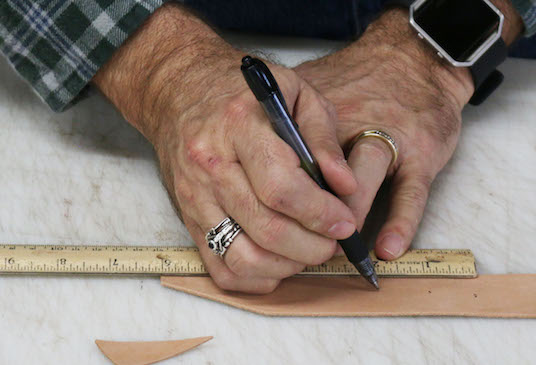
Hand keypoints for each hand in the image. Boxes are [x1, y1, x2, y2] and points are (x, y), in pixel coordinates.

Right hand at [93, 4, 357, 292]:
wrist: (180, 91)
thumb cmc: (244, 92)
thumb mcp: (297, 91)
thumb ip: (324, 138)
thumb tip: (347, 187)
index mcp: (240, 126)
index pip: (281, 188)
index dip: (320, 214)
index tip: (346, 223)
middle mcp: (210, 164)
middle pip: (267, 229)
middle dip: (313, 246)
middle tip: (336, 242)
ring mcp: (194, 196)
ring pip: (243, 257)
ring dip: (287, 266)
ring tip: (310, 252)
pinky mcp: (188, 219)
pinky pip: (220, 267)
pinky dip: (255, 277)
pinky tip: (279, 262)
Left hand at [295, 9, 477, 259]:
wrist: (414, 58)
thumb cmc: (358, 82)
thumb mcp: (310, 92)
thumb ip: (284, 126)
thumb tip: (256, 175)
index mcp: (311, 112)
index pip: (280, 163)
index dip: (273, 205)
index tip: (270, 229)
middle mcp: (345, 124)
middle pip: (315, 178)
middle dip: (305, 222)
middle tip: (302, 247)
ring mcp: (386, 137)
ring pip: (359, 187)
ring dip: (345, 221)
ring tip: (336, 247)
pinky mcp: (421, 152)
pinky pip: (410, 194)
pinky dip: (399, 223)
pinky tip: (387, 248)